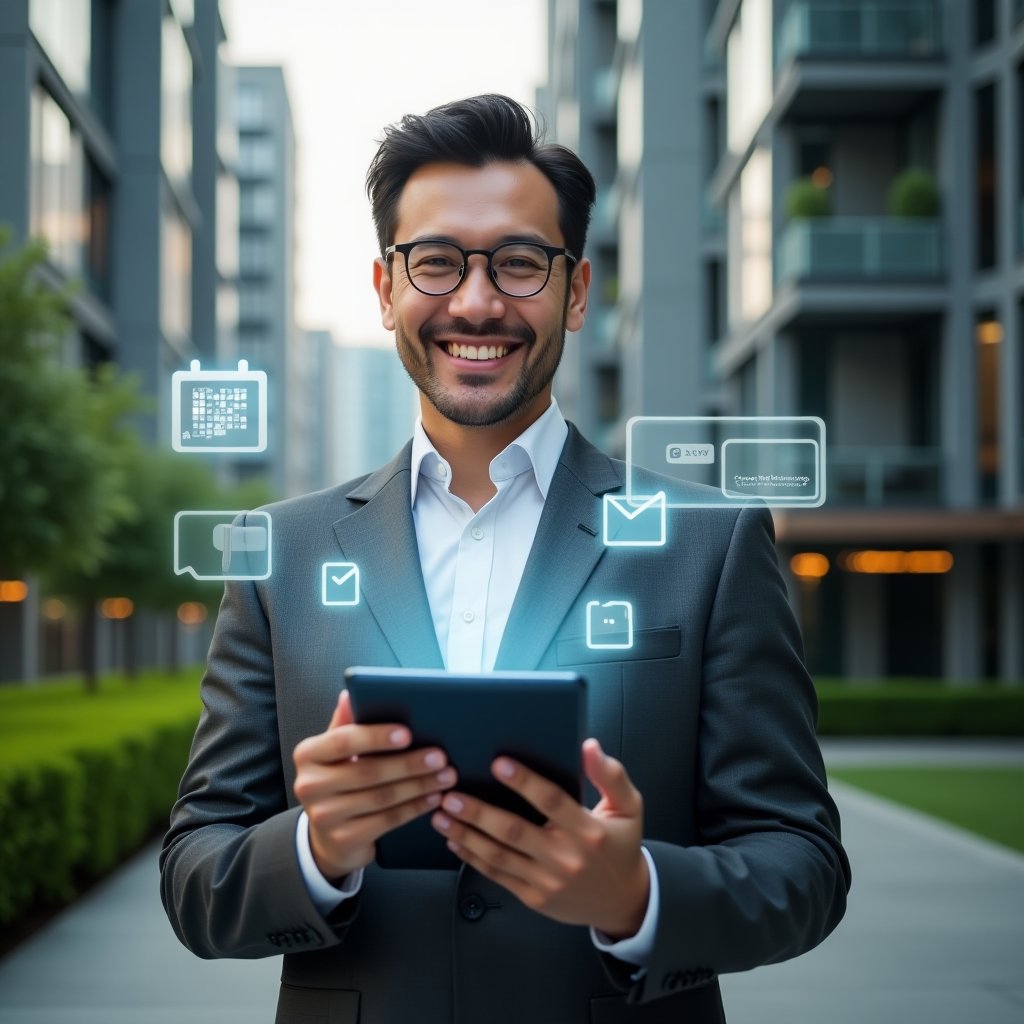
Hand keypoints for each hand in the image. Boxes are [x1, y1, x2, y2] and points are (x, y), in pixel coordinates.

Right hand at [293, 690, 457, 879]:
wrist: (328, 835)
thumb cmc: (339, 779)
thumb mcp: (337, 751)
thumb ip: (346, 723)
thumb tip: (350, 693)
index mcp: (308, 754)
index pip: (343, 740)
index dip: (376, 737)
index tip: (408, 733)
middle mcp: (309, 785)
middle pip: (367, 771)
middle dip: (408, 763)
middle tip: (440, 756)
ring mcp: (325, 816)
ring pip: (382, 797)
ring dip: (419, 786)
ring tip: (446, 776)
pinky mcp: (344, 839)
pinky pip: (387, 821)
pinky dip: (414, 808)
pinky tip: (433, 798)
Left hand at [431, 738, 648, 937]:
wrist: (622, 902)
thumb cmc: (621, 847)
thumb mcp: (629, 808)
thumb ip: (611, 775)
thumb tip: (589, 747)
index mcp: (588, 831)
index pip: (552, 801)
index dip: (524, 782)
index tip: (499, 764)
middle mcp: (566, 857)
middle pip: (515, 831)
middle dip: (479, 812)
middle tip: (452, 795)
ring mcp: (547, 881)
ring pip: (499, 856)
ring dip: (466, 834)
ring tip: (442, 815)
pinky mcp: (534, 898)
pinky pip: (498, 876)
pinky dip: (472, 858)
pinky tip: (454, 841)